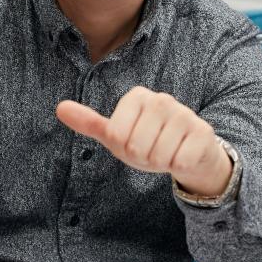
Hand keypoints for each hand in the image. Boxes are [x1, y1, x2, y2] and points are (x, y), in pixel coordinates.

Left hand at [57, 88, 231, 198]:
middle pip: (137, 147)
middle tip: (152, 149)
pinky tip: (183, 154)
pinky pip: (180, 161)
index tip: (134, 141)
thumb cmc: (149, 142)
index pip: (116, 136)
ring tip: (167, 151)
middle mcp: (161, 99)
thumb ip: (89, 122)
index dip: (123, 148)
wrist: (189, 153)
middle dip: (143, 157)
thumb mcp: (117, 135)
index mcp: (137, 96)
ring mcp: (184, 113)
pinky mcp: (202, 131)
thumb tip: (59, 108)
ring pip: (159, 155)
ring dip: (162, 162)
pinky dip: (179, 166)